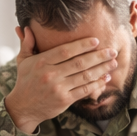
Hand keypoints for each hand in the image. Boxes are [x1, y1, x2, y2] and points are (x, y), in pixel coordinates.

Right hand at [3, 27, 117, 133]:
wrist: (23, 107)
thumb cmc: (25, 81)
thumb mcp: (23, 61)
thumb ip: (27, 44)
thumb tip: (26, 28)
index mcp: (41, 62)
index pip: (65, 51)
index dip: (82, 45)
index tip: (96, 41)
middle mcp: (50, 74)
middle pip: (79, 62)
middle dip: (99, 56)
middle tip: (112, 51)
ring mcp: (58, 88)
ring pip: (85, 76)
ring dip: (102, 69)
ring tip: (113, 63)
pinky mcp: (65, 100)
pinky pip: (85, 89)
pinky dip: (97, 83)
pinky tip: (106, 78)